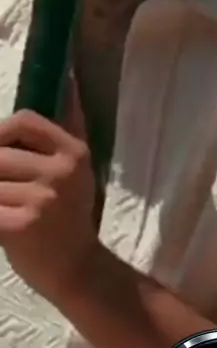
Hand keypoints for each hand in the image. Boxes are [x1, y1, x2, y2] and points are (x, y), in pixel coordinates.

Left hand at [0, 93, 96, 302]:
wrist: (77, 270)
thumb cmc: (71, 216)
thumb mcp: (77, 168)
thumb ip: (70, 123)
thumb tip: (70, 77)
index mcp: (73, 152)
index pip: (24, 121)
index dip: (0, 132)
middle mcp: (60, 172)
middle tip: (0, 182)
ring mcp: (41, 199)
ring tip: (1, 199)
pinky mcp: (21, 225)